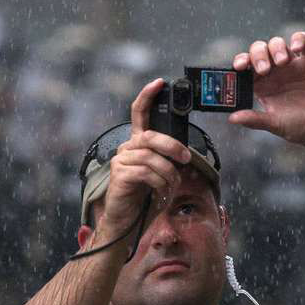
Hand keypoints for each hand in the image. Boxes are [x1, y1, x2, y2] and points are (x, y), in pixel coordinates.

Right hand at [99, 79, 190, 234]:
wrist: (127, 222)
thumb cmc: (145, 197)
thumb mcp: (161, 174)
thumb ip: (167, 159)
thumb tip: (182, 154)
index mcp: (138, 144)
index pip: (139, 114)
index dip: (148, 96)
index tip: (159, 83)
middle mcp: (127, 148)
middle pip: (150, 136)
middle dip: (172, 146)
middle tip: (185, 158)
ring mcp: (121, 161)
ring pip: (151, 157)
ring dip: (168, 173)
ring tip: (171, 186)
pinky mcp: (119, 175)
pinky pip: (146, 172)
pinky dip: (159, 183)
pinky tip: (160, 192)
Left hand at [228, 32, 304, 152]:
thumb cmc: (300, 127)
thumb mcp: (276, 124)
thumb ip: (255, 119)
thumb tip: (232, 118)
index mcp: (262, 85)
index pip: (245, 67)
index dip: (240, 62)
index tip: (239, 66)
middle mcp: (275, 72)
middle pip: (259, 51)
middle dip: (258, 55)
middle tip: (264, 69)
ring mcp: (293, 64)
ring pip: (278, 43)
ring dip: (276, 47)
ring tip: (282, 62)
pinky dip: (299, 39)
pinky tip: (297, 48)